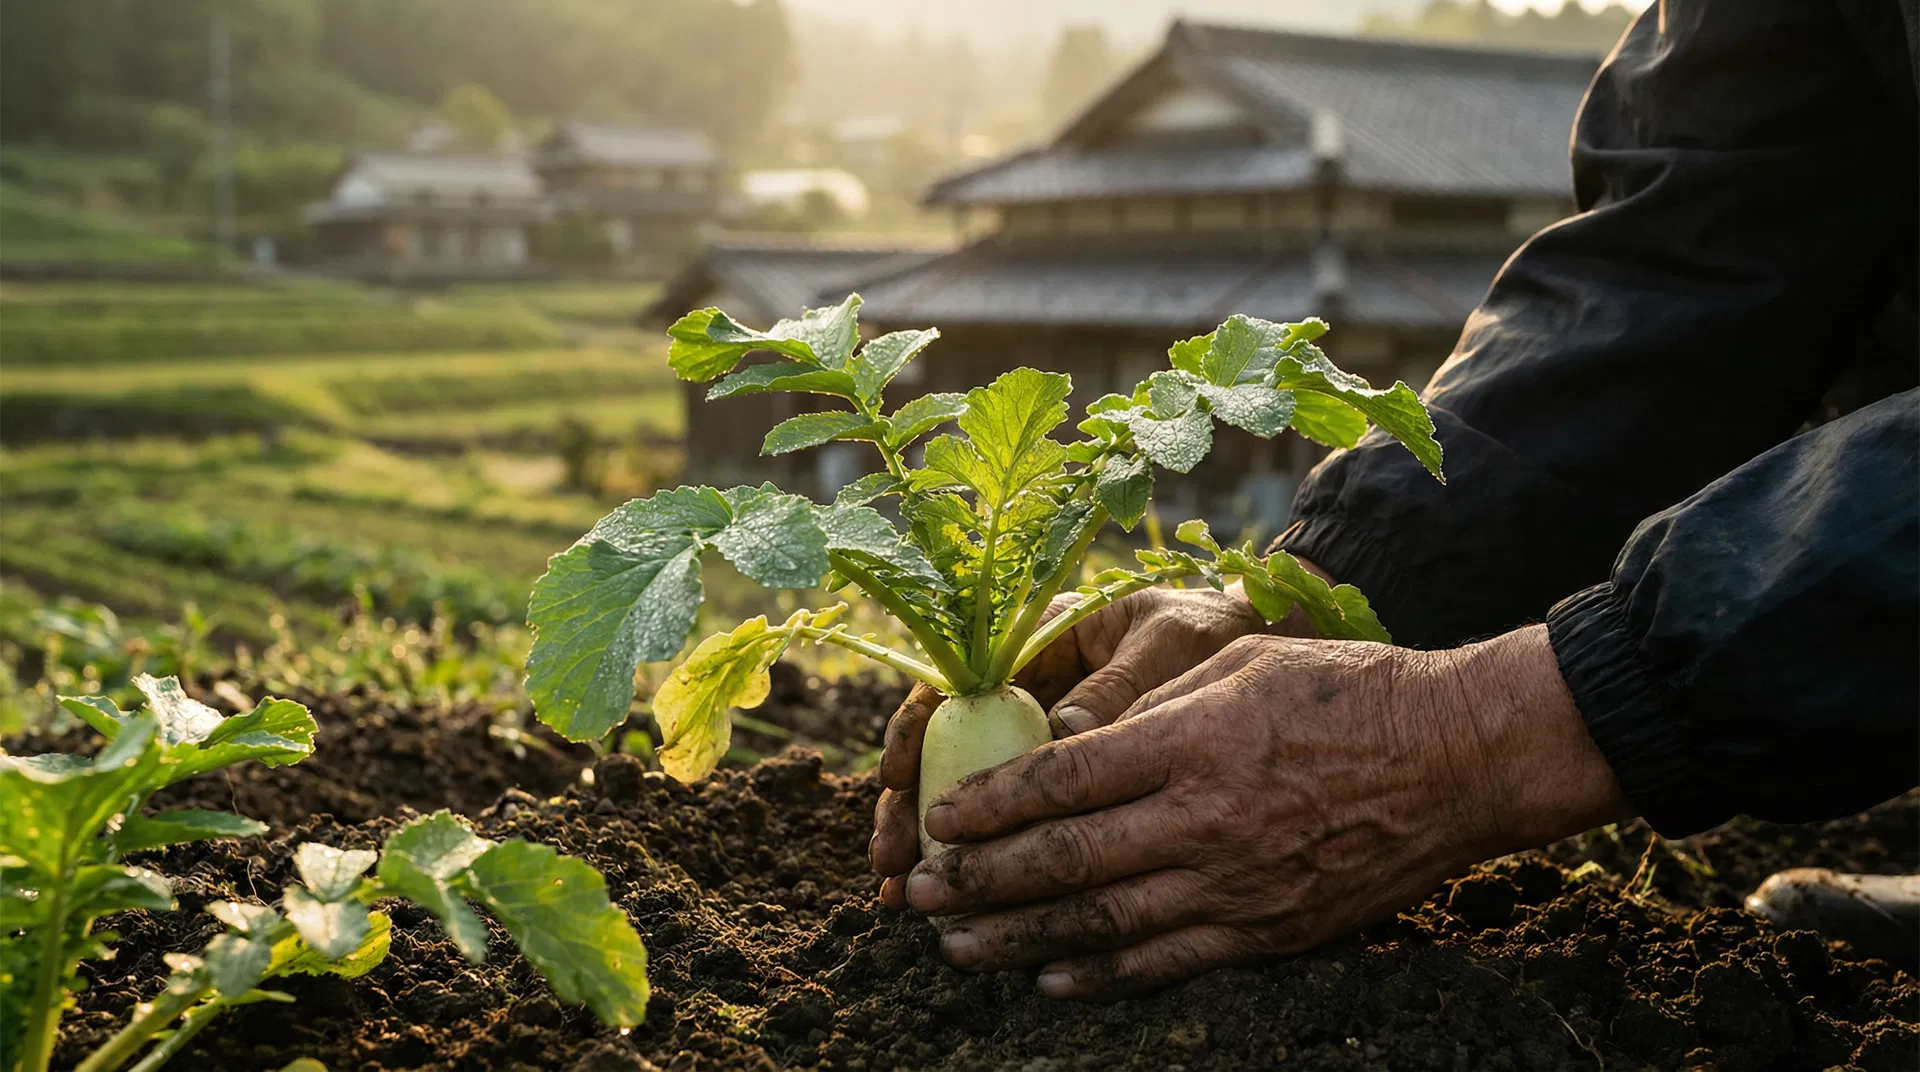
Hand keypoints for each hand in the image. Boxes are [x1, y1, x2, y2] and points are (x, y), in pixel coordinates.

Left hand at [902, 626, 1632, 998]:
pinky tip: (1052, 978)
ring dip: (1021, 938)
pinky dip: (1103, 975)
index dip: (988, 805)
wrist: (1456, 758)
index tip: (937, 818)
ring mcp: (1235, 884)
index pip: (1061, 781)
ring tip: (959, 944)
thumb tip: (1070, 743)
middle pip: (1065, 860)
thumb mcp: (1237, 666)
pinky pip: (1168, 961)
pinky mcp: (1268, 929)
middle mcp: (1203, 818)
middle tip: (919, 892)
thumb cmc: (1346, 690)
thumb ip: (1151, 708)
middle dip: (980, 881)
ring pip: (1102, 922)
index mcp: (1190, 741)